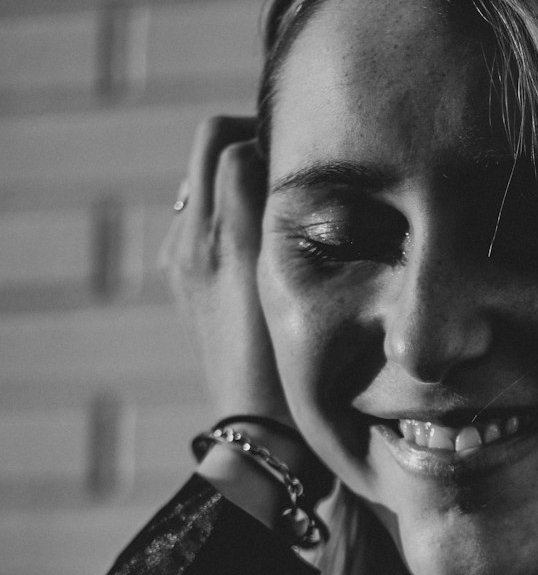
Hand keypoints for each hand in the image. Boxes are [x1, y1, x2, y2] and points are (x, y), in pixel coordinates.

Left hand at [160, 115, 290, 425]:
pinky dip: (235, 213)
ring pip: (210, 182)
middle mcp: (191, 243)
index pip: (233, 142)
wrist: (262, 437)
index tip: (314, 156)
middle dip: (253, 144)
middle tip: (300, 167)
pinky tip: (272, 246)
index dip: (274, 137)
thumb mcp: (287, 278)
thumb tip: (283, 155)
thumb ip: (275, 207)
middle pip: (214, 147)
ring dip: (245, 179)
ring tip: (290, 206)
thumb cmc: (288, 367)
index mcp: (216, 237)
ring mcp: (186, 263)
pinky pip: (206, 221)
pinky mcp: (189, 285)